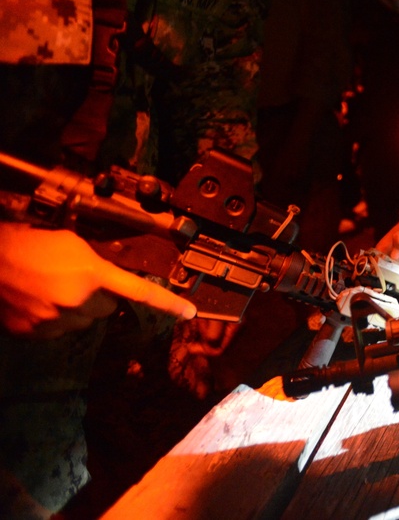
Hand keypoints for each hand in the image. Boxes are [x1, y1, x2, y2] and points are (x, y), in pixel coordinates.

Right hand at [0, 223, 196, 337]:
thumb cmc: (28, 243)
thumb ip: (99, 263)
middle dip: (97, 297)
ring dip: (73, 309)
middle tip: (74, 280)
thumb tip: (111, 279)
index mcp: (93, 274)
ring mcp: (56, 320)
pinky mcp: (35, 333)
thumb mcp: (73, 244)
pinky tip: (36, 300)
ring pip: (81, 321)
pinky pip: (56, 330)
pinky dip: (51, 319)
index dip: (169, 303)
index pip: (141, 292)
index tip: (191, 313)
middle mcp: (79, 301)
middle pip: (106, 308)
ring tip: (49, 288)